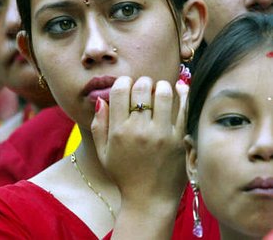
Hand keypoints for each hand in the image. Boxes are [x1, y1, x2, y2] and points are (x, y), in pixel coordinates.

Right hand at [91, 76, 188, 210]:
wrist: (149, 200)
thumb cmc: (124, 175)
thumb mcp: (103, 153)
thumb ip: (98, 125)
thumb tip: (101, 100)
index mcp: (118, 131)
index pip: (120, 91)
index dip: (123, 82)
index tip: (126, 85)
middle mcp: (139, 130)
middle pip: (142, 88)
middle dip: (142, 82)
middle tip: (144, 87)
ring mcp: (161, 134)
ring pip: (164, 93)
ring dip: (160, 86)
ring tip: (159, 91)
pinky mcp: (179, 139)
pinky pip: (184, 108)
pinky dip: (182, 92)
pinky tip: (178, 88)